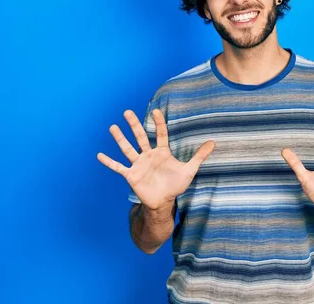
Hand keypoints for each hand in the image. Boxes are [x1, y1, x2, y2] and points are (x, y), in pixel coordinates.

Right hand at [97, 109, 214, 209]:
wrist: (163, 202)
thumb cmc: (175, 185)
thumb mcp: (190, 170)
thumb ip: (200, 156)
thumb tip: (213, 142)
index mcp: (162, 152)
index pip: (160, 134)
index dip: (159, 123)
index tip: (156, 111)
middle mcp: (148, 156)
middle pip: (140, 137)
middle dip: (134, 125)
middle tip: (127, 111)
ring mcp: (138, 165)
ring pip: (128, 149)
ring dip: (120, 139)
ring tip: (112, 127)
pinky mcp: (131, 176)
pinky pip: (118, 167)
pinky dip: (109, 162)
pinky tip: (99, 155)